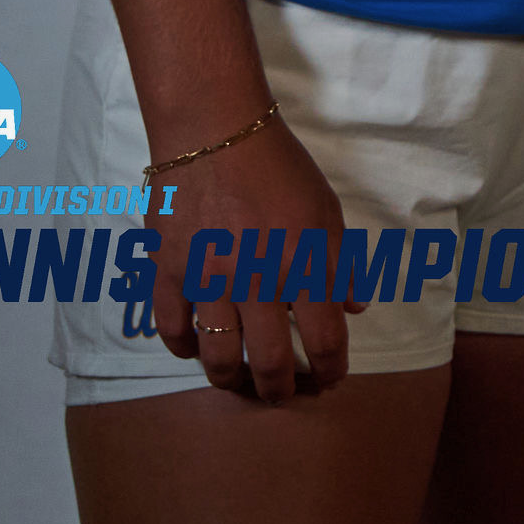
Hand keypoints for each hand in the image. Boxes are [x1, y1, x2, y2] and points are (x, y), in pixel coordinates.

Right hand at [148, 112, 360, 400]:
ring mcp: (208, 278)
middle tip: (282, 392)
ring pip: (218, 357)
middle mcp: (256, 279)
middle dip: (280, 388)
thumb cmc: (278, 166)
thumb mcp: (327, 208)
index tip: (331, 378)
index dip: (332, 368)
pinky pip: (173, 329)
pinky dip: (184, 347)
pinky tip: (196, 347)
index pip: (325, 338)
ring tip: (240, 379)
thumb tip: (354, 307)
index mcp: (303, 263)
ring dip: (231, 378)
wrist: (215, 131)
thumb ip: (342, 261)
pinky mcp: (169, 270)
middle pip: (269, 362)